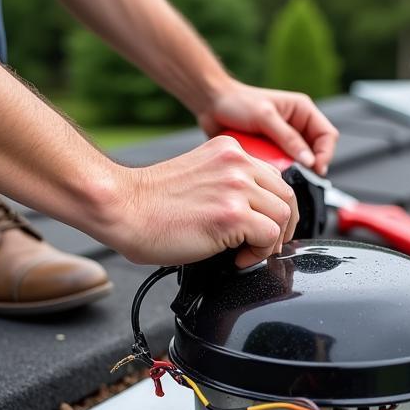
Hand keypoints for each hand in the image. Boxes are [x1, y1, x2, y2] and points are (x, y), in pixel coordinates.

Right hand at [106, 136, 299, 267]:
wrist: (123, 209)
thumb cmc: (151, 203)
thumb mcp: (199, 177)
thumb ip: (227, 183)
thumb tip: (252, 211)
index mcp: (228, 151)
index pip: (274, 177)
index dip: (274, 207)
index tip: (265, 226)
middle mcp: (236, 164)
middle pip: (286, 195)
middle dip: (282, 226)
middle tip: (264, 245)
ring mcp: (236, 187)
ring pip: (283, 215)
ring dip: (270, 241)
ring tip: (247, 252)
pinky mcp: (233, 214)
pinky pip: (270, 236)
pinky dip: (260, 253)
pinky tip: (238, 258)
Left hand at [196, 80, 338, 175]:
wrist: (211, 105)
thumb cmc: (237, 103)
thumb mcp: (265, 117)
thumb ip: (288, 138)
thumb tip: (309, 161)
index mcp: (303, 111)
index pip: (327, 135)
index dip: (325, 154)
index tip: (315, 169)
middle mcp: (297, 126)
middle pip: (316, 152)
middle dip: (310, 166)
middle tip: (299, 177)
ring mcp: (284, 141)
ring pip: (300, 163)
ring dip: (293, 171)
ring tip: (281, 174)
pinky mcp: (272, 152)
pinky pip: (282, 167)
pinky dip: (278, 173)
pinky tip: (269, 174)